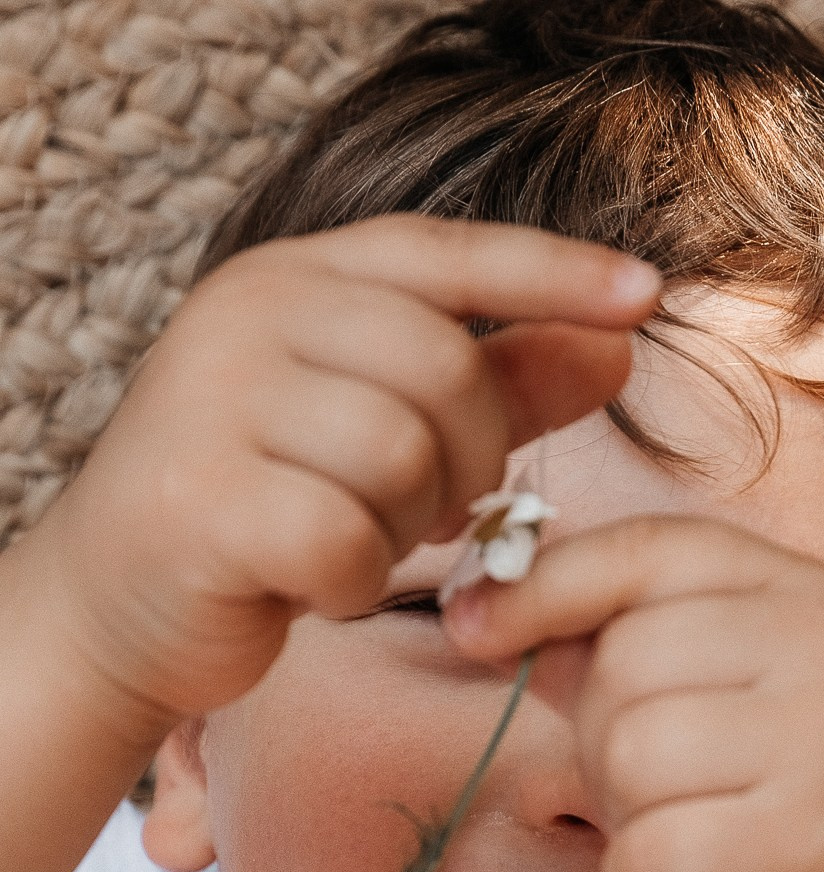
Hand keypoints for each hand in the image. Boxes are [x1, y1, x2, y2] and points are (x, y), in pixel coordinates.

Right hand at [20, 216, 658, 724]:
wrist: (116, 604)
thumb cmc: (263, 512)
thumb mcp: (378, 435)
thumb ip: (495, 388)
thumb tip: (618, 347)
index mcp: (292, 281)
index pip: (445, 254)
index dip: (554, 272)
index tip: (647, 296)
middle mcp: (246, 316)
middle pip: (442, 370)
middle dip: (467, 460)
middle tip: (424, 510)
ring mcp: (212, 401)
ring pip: (399, 456)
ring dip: (404, 527)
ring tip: (352, 542)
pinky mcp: (199, 501)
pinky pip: (347, 540)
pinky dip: (353, 582)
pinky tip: (316, 586)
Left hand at [445, 514, 823, 871]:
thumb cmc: (798, 822)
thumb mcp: (732, 706)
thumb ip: (628, 647)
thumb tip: (484, 606)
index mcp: (818, 599)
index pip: (651, 551)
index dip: (544, 582)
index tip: (470, 624)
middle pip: (622, 663)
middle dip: (610, 743)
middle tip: (686, 799)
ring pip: (626, 756)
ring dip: (634, 822)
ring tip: (710, 844)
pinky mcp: (804, 851)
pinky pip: (644, 856)